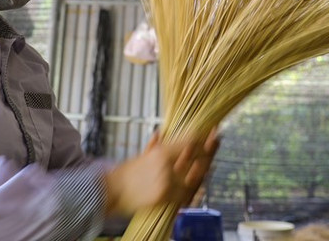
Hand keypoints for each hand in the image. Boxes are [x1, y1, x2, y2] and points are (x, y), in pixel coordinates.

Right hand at [103, 128, 219, 216]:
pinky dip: (194, 187)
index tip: (213, 131)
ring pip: (195, 176)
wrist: (112, 191)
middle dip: (210, 150)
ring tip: (211, 161)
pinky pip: (186, 193)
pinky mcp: (166, 197)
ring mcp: (168, 183)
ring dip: (204, 168)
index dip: (204, 137)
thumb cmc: (126, 173)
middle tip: (217, 141)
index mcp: (160, 152)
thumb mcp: (141, 155)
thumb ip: (154, 146)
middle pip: (197, 158)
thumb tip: (160, 133)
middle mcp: (166, 166)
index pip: (190, 143)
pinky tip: (200, 181)